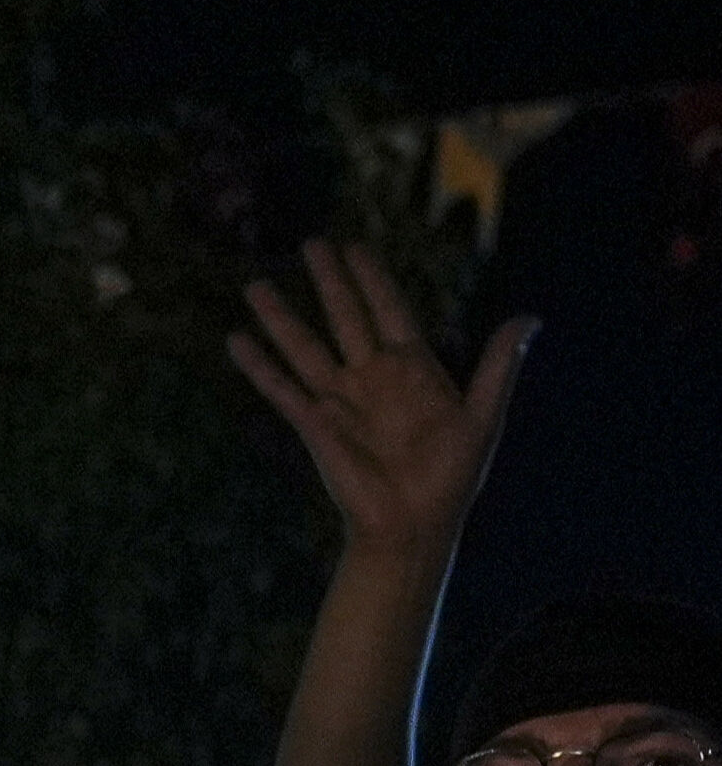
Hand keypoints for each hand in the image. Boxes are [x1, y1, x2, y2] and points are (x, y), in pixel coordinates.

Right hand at [230, 239, 536, 555]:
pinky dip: (257, 366)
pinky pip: (280, 388)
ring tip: (256, 286)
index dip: (372, 278)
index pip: (387, 309)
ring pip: (304, 346)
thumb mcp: (483, 414)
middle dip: (328, 280)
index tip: (356, 247)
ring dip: (281, 316)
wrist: (414, 523)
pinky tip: (236, 341)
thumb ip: (498, 364)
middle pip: (343, 316)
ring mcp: (338, 399)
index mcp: (412, 369)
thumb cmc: (451, 476)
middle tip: (312, 243)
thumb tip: (529, 317)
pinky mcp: (314, 423)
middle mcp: (370, 377)